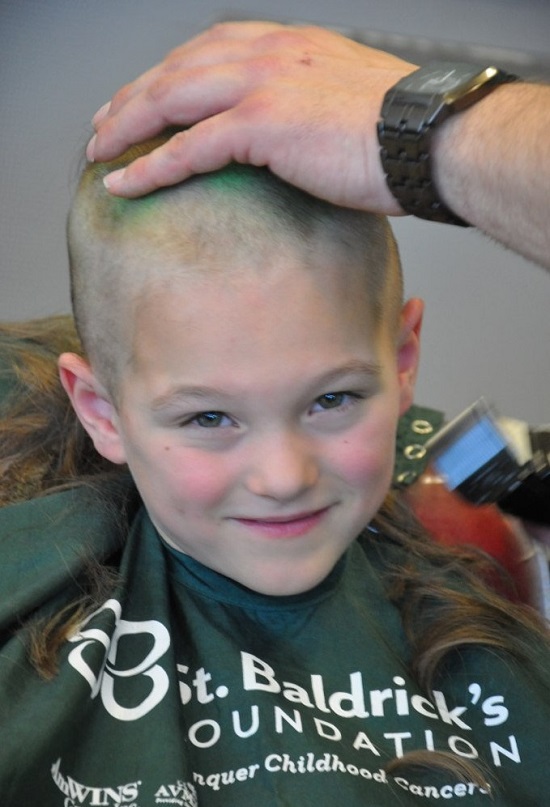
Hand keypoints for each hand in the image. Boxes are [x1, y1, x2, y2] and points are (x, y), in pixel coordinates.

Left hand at [88, 20, 413, 210]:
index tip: (146, 96)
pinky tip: (124, 183)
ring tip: (99, 152)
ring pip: (171, 99)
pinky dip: (151, 166)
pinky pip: (189, 146)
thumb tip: (300, 142)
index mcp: (291, 46)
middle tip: (104, 124)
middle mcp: (271, 53)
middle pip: (178, 68)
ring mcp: (264, 84)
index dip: (170, 73)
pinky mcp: (262, 123)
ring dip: (127, 126)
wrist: (433, 140)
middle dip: (133, 97)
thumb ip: (312, 111)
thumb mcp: (351, 107)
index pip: (211, 50)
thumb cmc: (404, 137)